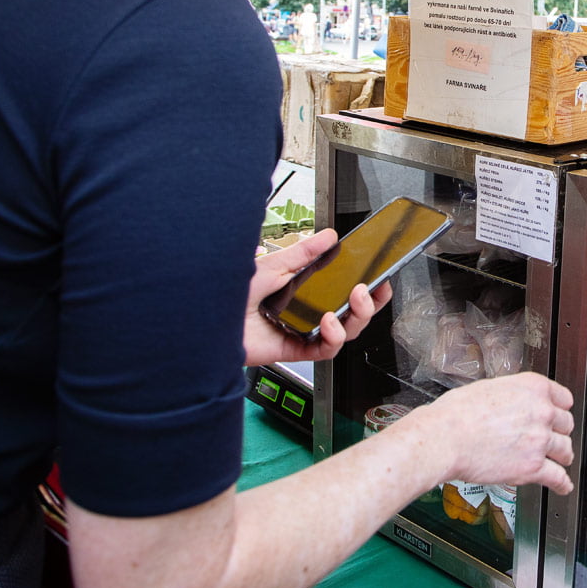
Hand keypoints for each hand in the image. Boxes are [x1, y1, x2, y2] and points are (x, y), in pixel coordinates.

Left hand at [241, 229, 391, 365]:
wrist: (206, 318)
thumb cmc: (231, 294)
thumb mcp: (273, 266)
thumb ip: (303, 253)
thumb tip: (329, 237)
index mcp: (305, 291)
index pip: (343, 292)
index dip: (367, 288)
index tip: (380, 277)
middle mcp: (307, 313)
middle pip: (351, 315)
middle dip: (369, 304)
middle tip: (369, 290)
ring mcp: (302, 332)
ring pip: (344, 334)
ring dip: (356, 318)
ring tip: (352, 302)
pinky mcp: (295, 349)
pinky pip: (325, 350)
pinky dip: (334, 337)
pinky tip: (329, 324)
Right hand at [416, 373, 575, 495]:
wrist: (445, 437)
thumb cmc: (457, 412)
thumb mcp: (491, 387)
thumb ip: (513, 395)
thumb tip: (515, 404)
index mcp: (533, 388)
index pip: (564, 398)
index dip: (560, 409)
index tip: (558, 415)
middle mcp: (542, 412)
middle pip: (566, 424)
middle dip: (559, 432)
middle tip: (552, 437)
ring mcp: (540, 441)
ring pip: (565, 449)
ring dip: (562, 456)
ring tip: (559, 460)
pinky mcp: (532, 468)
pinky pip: (557, 477)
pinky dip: (562, 484)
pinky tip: (562, 485)